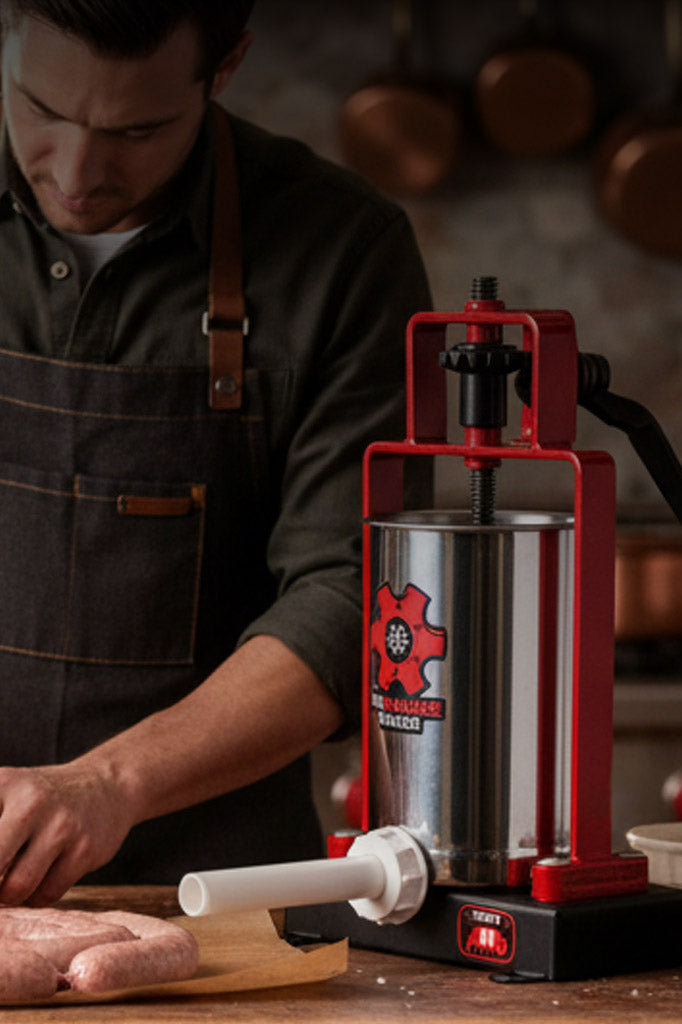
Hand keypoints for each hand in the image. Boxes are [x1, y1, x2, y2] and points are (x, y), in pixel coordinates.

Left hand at [0, 761, 134, 905]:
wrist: (106, 786)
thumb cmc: (39, 800)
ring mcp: (61, 825)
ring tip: (14, 879)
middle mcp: (30, 801)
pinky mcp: (85, 849)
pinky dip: (37, 896)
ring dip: (9, 895)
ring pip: (16, 888)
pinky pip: (47, 895)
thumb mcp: (3, 795)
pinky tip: (43, 875)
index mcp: (1, 785)